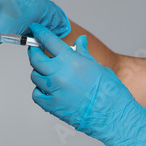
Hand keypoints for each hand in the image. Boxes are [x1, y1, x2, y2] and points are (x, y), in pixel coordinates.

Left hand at [27, 23, 145, 145]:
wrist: (112, 115)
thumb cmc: (109, 91)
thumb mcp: (97, 66)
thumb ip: (82, 53)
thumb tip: (79, 42)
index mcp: (70, 60)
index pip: (48, 40)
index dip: (39, 33)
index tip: (35, 29)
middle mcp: (58, 73)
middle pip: (35, 58)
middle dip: (34, 52)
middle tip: (35, 50)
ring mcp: (52, 90)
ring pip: (35, 76)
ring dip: (40, 73)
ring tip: (49, 74)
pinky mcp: (50, 105)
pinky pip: (36, 94)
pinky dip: (40, 91)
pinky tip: (48, 90)